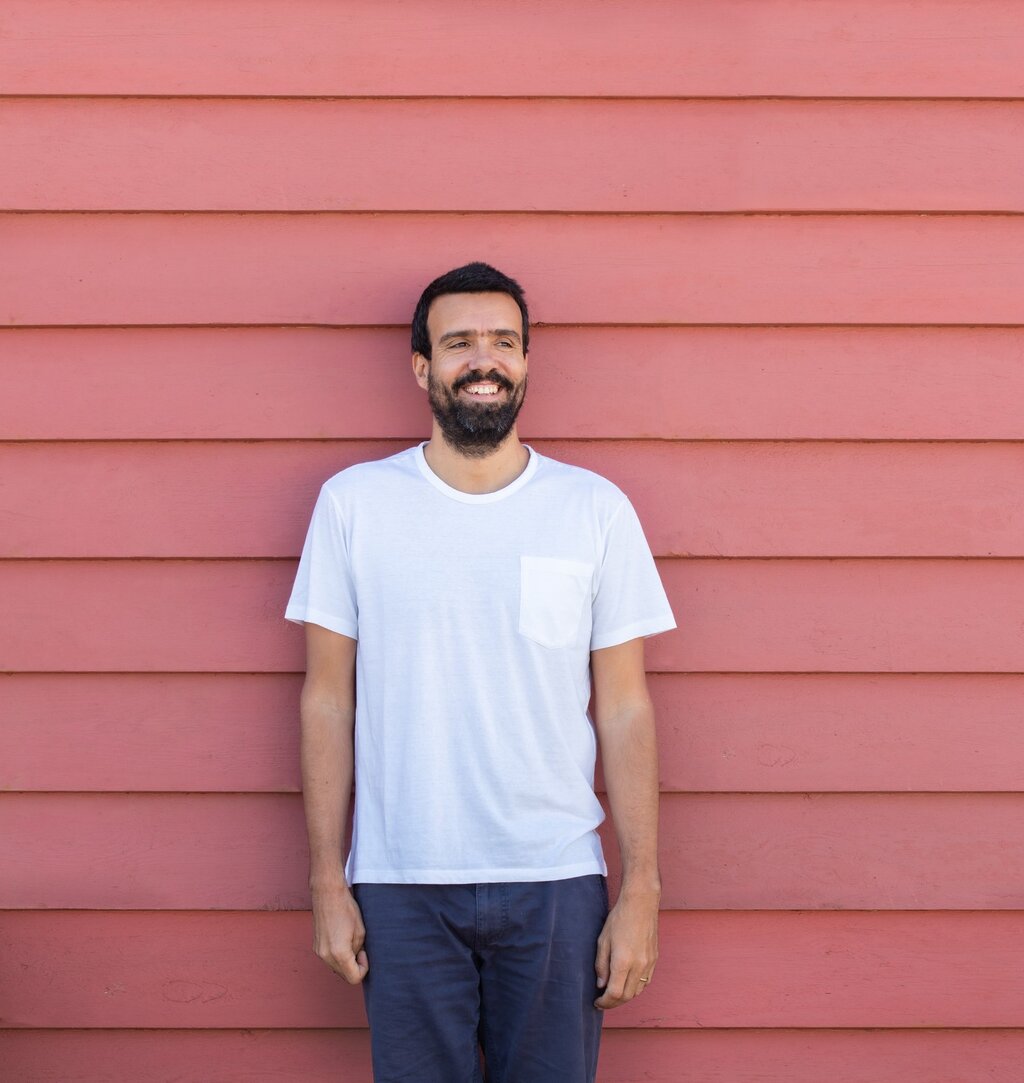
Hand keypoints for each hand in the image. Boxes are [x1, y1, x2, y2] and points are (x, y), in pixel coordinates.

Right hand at [311, 881, 368, 983]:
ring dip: (346, 962)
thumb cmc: (346, 909)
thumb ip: (359, 951)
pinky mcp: (316, 947)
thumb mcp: (360, 932)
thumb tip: (356, 959)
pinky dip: (337, 956)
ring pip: (336, 968)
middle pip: (344, 975)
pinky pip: (329, 959)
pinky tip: (342, 940)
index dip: (363, 968)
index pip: (354, 978)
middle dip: (354, 966)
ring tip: (351, 942)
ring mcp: (319, 952)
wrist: (328, 894)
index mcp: (339, 954)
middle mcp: (326, 956)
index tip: (364, 954)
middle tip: (360, 949)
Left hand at [594, 890, 657, 1008]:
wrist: (641, 904)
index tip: (597, 1002)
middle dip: (613, 1003)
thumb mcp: (603, 940)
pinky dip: (635, 987)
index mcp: (623, 961)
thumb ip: (601, 965)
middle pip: (627, 996)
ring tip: (613, 992)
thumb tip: (601, 985)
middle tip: (603, 1001)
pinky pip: (645, 981)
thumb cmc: (619, 918)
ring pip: (637, 991)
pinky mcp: (654, 959)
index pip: (615, 994)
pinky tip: (626, 982)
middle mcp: (638, 965)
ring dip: (625, 996)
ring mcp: (649, 963)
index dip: (605, 1002)